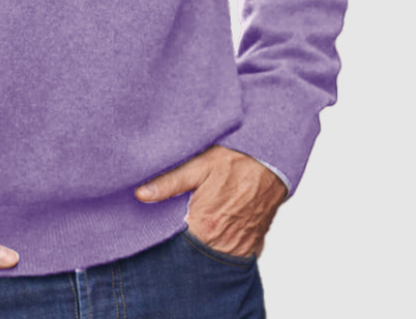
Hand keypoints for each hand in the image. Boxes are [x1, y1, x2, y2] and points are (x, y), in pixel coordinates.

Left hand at [134, 145, 286, 257]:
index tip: (152, 224)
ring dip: (201, 245)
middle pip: (192, 252)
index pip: (174, 243)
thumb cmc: (236, 160)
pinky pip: (231, 254)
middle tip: (173, 220)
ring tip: (192, 224)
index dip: (161, 233)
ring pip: (211, 255)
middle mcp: (223, 242)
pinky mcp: (252, 245)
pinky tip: (212, 230)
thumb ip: (169, 183)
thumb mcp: (199, 165)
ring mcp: (240, 247)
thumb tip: (140, 194)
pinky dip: (219, 245)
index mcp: (205, 224)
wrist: (275, 161)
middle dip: (180, 241)